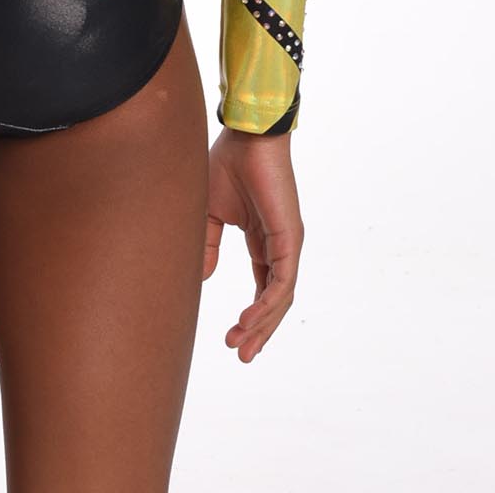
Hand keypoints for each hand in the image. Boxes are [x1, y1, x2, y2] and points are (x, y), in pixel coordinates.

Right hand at [202, 127, 303, 361]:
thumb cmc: (228, 165)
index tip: (230, 340)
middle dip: (259, 331)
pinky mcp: (290, 238)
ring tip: (242, 344)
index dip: (250, 317)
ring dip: (262, 324)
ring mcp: (287, 244)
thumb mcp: (210, 213)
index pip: (264, 289)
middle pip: (274, 301)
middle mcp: (279, 247)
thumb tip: (204, 278)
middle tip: (242, 356)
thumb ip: (208, 245)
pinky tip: (250, 320)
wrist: (245, 137)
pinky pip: (283, 281)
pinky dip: (268, 304)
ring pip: (281, 297)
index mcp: (262, 240)